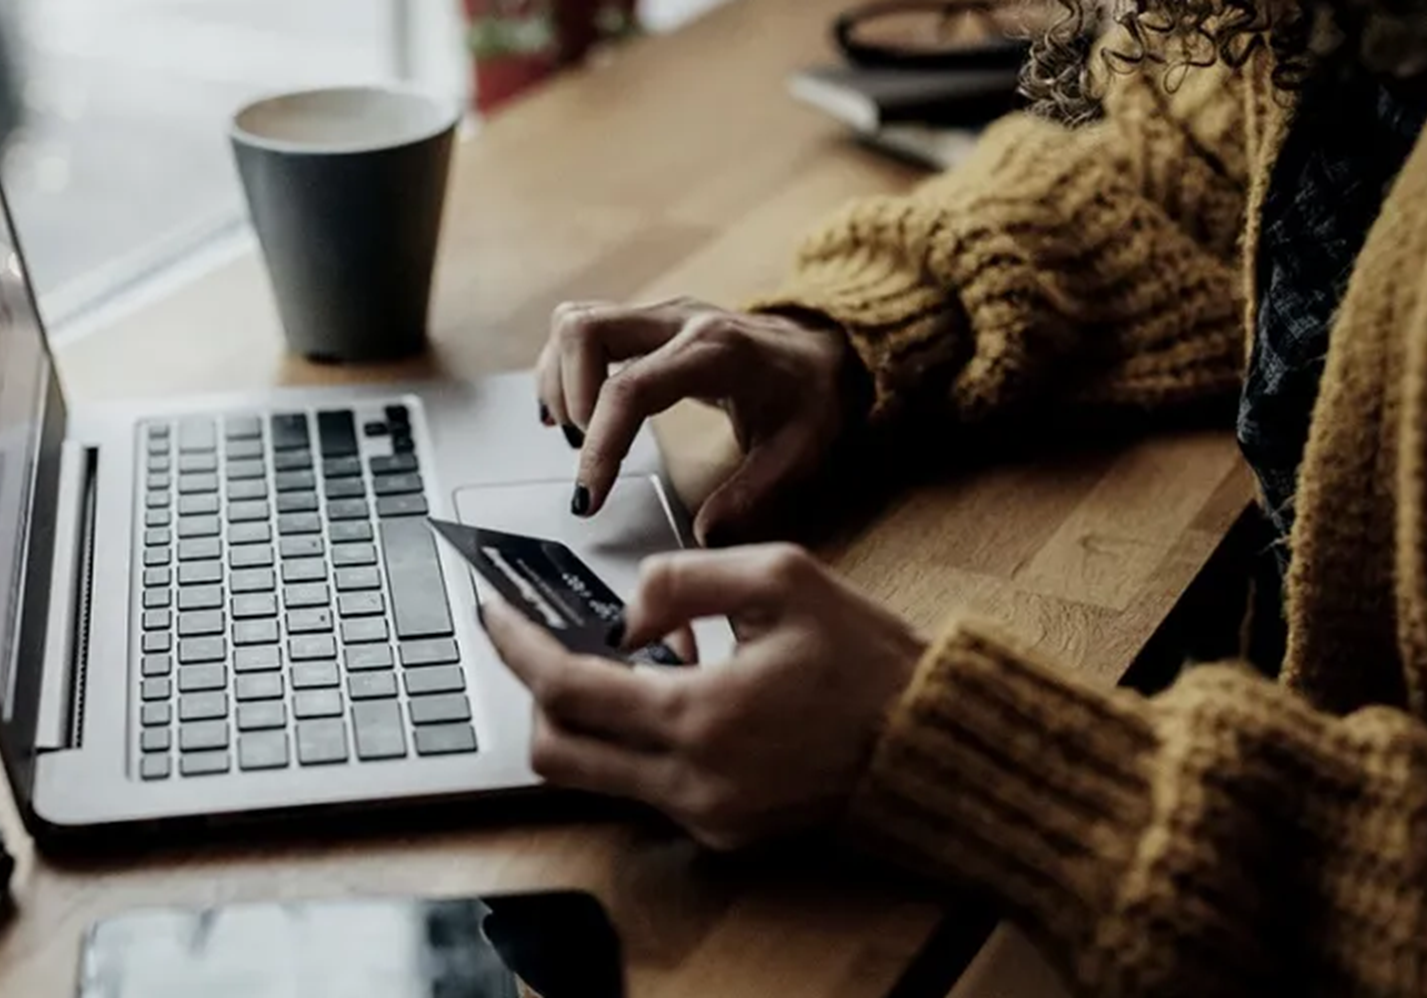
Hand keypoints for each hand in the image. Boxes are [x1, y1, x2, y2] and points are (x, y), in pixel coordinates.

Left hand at [482, 543, 924, 849]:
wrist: (933, 744)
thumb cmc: (867, 658)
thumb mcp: (783, 577)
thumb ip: (684, 578)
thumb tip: (624, 614)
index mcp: (701, 716)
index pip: (566, 689)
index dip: (517, 646)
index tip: (492, 612)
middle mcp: (692, 782)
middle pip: (556, 752)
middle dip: (536, 694)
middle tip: (547, 643)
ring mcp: (706, 818)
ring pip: (593, 776)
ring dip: (589, 719)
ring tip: (631, 662)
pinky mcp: (724, 834)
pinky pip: (645, 789)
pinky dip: (637, 742)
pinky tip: (678, 695)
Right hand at [536, 297, 852, 544]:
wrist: (822, 351)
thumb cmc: (809, 397)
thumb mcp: (799, 452)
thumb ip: (752, 495)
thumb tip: (704, 536)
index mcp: (716, 353)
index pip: (631, 389)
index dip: (600, 445)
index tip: (589, 497)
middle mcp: (679, 321)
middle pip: (585, 331)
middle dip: (569, 398)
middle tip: (584, 450)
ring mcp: (658, 315)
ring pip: (575, 322)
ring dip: (559, 380)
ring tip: (578, 433)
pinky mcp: (644, 320)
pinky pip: (581, 326)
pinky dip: (562, 367)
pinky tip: (571, 411)